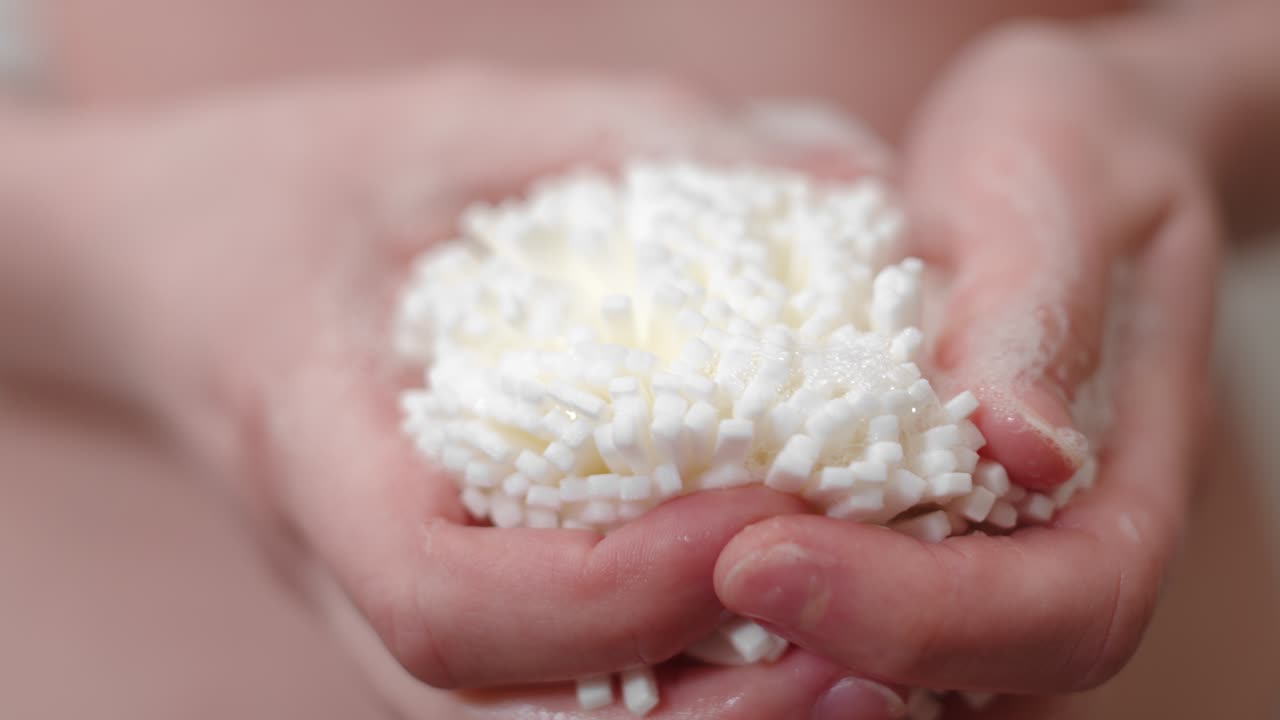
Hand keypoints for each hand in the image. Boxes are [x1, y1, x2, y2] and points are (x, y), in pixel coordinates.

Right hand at [5, 69, 894, 716]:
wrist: (184, 254)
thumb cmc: (316, 181)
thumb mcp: (462, 124)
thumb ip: (638, 141)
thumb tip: (849, 175)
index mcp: (311, 435)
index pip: (441, 593)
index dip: (615, 593)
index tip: (763, 517)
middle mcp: (332, 559)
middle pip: (497, 717)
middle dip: (695, 712)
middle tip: (866, 655)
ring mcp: (369, 601)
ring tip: (858, 678)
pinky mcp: (424, 601)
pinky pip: (538, 696)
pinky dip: (669, 696)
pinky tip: (783, 644)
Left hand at [713, 22, 1218, 708]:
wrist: (1053, 162)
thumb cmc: (1067, 154)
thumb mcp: (1059, 185)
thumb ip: (1041, 309)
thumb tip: (1023, 449)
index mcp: (1129, 483)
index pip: (1063, 609)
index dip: (920, 615)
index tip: (759, 555)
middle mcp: (1058, 547)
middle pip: (974, 674)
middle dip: (826, 644)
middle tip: (682, 569)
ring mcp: (983, 551)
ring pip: (900, 665)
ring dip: (779, 642)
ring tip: (662, 569)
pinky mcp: (912, 530)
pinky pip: (846, 609)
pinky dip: (762, 601)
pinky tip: (677, 541)